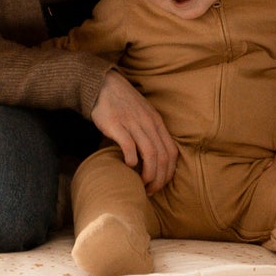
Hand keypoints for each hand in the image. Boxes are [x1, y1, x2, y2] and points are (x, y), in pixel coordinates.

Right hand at [90, 70, 177, 194]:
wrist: (104, 85)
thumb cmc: (124, 103)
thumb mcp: (144, 114)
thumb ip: (152, 132)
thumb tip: (157, 160)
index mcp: (156, 121)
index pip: (171, 152)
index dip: (168, 173)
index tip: (160, 184)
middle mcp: (148, 122)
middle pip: (162, 157)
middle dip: (159, 179)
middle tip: (150, 190)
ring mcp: (133, 123)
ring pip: (150, 154)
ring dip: (148, 174)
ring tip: (141, 184)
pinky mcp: (116, 124)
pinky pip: (129, 146)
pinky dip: (131, 160)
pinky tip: (127, 166)